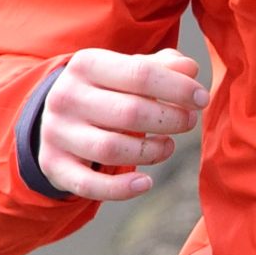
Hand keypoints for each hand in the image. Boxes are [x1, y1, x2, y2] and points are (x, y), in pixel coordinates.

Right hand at [38, 47, 208, 201]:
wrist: (56, 115)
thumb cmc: (108, 89)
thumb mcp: (129, 69)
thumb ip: (162, 66)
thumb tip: (189, 69)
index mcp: (86, 64)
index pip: (141, 74)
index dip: (179, 89)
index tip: (202, 99)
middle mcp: (66, 97)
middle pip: (130, 113)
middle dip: (171, 120)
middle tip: (189, 121)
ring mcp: (56, 133)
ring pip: (111, 149)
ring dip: (152, 152)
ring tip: (168, 145)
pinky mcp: (54, 165)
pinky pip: (88, 184)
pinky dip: (120, 189)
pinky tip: (145, 183)